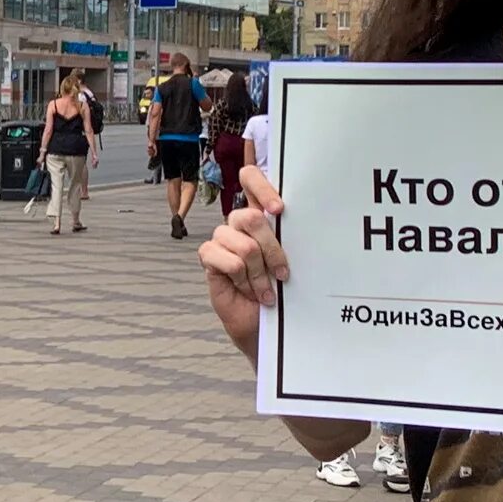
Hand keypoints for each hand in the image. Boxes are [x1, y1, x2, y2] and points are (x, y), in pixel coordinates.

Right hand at [198, 167, 288, 362]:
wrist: (265, 324)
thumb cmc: (281, 292)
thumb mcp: (291, 260)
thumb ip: (288, 236)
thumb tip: (292, 219)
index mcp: (261, 214)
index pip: (250, 178)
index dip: (261, 187)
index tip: (279, 211)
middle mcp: (239, 224)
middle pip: (249, 216)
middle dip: (271, 249)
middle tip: (283, 273)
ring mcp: (222, 240)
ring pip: (243, 244)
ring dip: (258, 273)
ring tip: (265, 290)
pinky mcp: (209, 258)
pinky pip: (225, 259)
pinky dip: (241, 279)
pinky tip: (246, 289)